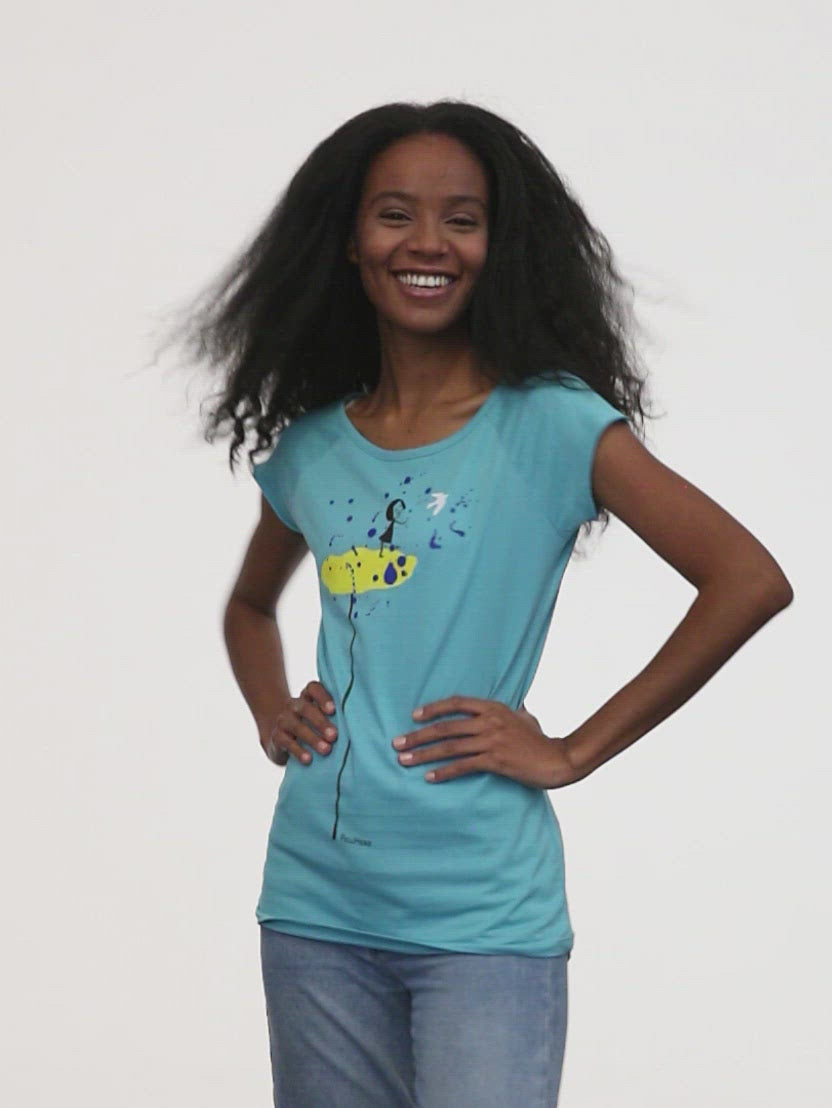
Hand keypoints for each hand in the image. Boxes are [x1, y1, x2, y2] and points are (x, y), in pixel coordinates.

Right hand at [260, 680, 337, 766]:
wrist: (285, 742)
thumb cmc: (316, 728)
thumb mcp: (325, 719)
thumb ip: (337, 717)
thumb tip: (359, 725)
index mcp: (309, 697)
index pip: (313, 688)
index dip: (322, 697)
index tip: (333, 710)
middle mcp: (294, 705)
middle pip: (305, 708)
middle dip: (320, 722)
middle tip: (334, 736)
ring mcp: (283, 720)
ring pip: (295, 725)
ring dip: (312, 738)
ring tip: (326, 750)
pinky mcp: (276, 736)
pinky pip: (285, 741)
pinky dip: (298, 750)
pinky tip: (308, 759)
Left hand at [391, 695, 576, 788]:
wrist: (556, 759)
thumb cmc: (539, 738)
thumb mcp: (524, 716)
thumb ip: (509, 709)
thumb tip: (508, 703)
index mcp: (493, 708)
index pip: (456, 703)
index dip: (433, 709)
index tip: (414, 716)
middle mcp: (489, 722)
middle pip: (446, 727)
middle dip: (418, 736)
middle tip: (397, 743)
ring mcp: (491, 741)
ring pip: (450, 747)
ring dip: (424, 754)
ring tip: (404, 761)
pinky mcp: (495, 761)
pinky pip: (463, 766)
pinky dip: (444, 772)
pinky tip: (429, 777)